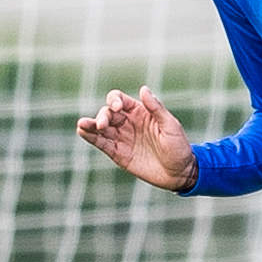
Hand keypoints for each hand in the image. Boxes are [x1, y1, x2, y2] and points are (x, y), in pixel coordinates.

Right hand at [76, 86, 197, 191]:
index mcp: (140, 112)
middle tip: (102, 125)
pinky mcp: (118, 154)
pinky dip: (91, 138)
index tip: (118, 108)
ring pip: (101, 128)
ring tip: (81, 125)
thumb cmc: (179, 147)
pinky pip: (102, 143)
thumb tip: (143, 89)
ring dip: (90, 125)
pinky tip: (82, 132)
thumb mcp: (171, 126)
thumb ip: (156, 108)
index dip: (115, 100)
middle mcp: (128, 123)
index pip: (120, 100)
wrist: (179, 173)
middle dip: (102, 116)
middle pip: (108, 113)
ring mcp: (122, 138)